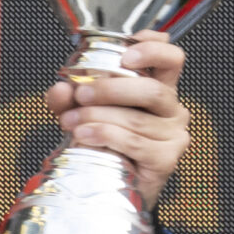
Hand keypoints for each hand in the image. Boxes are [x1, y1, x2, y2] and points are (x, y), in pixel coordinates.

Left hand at [45, 34, 189, 211]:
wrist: (110, 183)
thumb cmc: (105, 143)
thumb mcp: (83, 112)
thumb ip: (70, 98)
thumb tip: (61, 89)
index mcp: (158, 88)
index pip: (170, 58)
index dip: (153, 49)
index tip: (124, 54)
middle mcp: (171, 109)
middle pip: (151, 89)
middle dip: (111, 88)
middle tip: (81, 94)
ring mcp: (172, 135)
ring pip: (137, 118)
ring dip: (98, 116)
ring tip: (72, 121)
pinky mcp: (166, 159)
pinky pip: (134, 143)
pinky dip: (105, 136)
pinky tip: (85, 136)